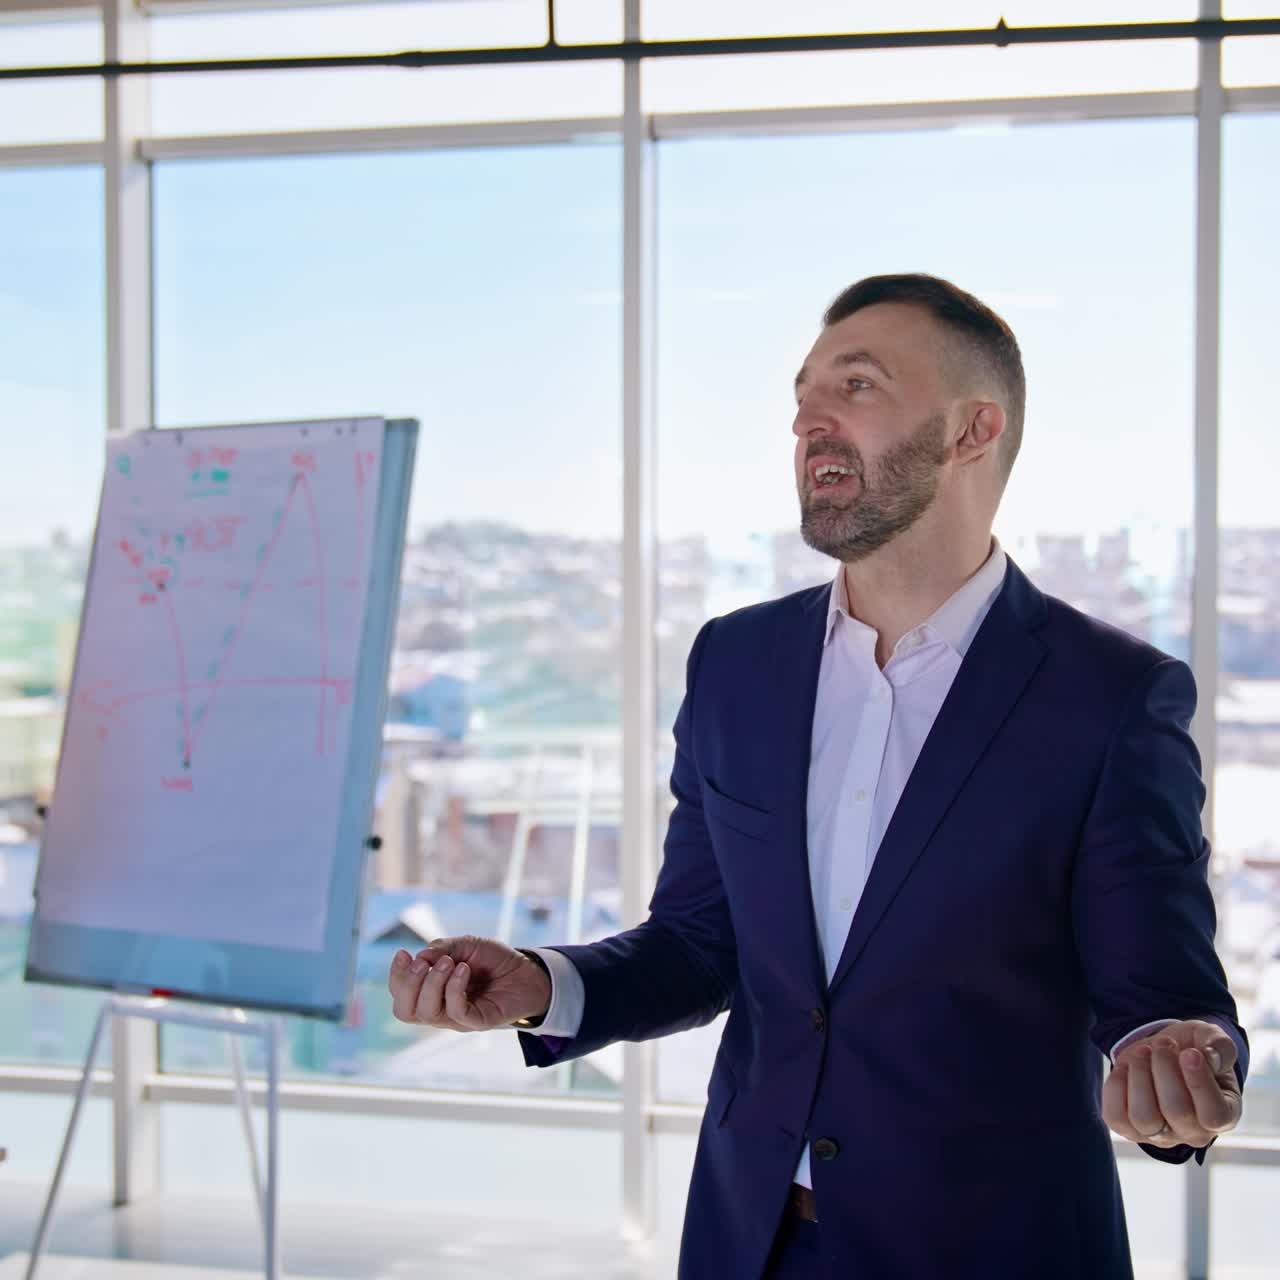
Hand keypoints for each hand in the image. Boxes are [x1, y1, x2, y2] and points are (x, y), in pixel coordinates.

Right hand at [387, 934, 551, 1031]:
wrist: (527, 971)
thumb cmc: (493, 960)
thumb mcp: (466, 945)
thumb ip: (443, 948)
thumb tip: (420, 957)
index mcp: (431, 992)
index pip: (400, 993)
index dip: (396, 975)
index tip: (404, 953)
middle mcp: (439, 1008)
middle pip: (405, 1011)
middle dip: (408, 985)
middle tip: (422, 962)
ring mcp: (457, 1018)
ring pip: (427, 1014)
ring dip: (433, 983)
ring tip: (449, 962)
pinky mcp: (477, 1022)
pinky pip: (457, 1013)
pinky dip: (455, 989)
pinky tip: (464, 970)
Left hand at [1102, 1020, 1241, 1149]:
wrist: (1161, 1053)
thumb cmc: (1192, 1049)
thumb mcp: (1210, 1039)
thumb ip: (1220, 1046)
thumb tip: (1209, 1056)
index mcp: (1224, 1116)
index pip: (1214, 1115)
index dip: (1199, 1082)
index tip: (1189, 1052)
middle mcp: (1194, 1133)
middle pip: (1176, 1111)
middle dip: (1165, 1067)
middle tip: (1163, 1043)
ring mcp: (1161, 1136)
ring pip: (1144, 1117)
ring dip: (1140, 1076)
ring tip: (1143, 1053)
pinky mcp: (1130, 1129)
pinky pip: (1115, 1116)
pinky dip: (1116, 1086)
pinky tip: (1126, 1068)